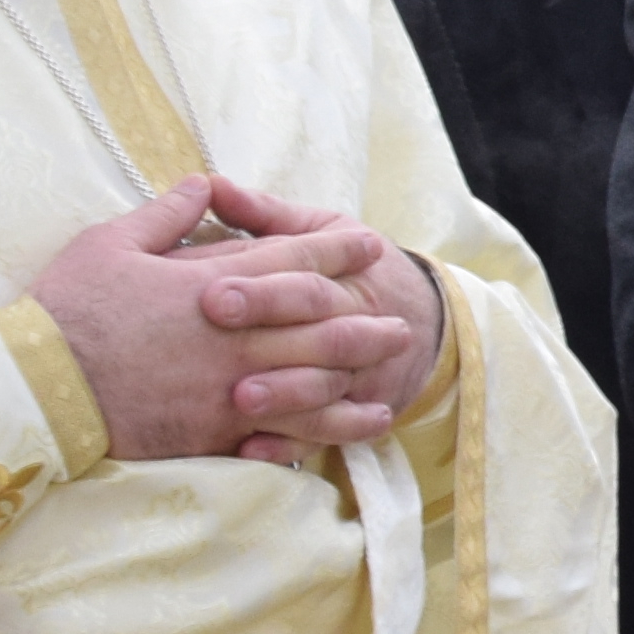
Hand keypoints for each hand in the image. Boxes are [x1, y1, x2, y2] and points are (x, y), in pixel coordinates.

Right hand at [32, 176, 429, 466]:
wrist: (36, 386)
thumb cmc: (66, 309)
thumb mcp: (110, 242)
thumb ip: (166, 214)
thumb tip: (203, 183)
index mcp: (213, 284)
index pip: (291, 261)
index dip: (336, 252)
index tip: (369, 246)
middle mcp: (235, 337)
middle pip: (320, 324)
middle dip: (364, 319)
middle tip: (400, 320)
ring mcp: (230, 386)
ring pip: (316, 379)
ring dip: (360, 371)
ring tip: (391, 367)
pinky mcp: (217, 429)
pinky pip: (290, 429)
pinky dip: (330, 426)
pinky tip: (357, 426)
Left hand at [192, 176, 445, 460]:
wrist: (423, 321)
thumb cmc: (352, 270)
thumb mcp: (321, 230)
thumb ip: (265, 214)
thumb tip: (210, 183)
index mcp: (347, 277)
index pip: (306, 282)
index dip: (263, 289)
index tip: (211, 295)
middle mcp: (359, 326)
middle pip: (320, 335)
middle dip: (271, 340)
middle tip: (219, 345)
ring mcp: (360, 377)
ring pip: (328, 391)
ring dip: (286, 397)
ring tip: (240, 400)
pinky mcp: (355, 415)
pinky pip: (326, 438)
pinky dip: (289, 445)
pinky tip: (249, 450)